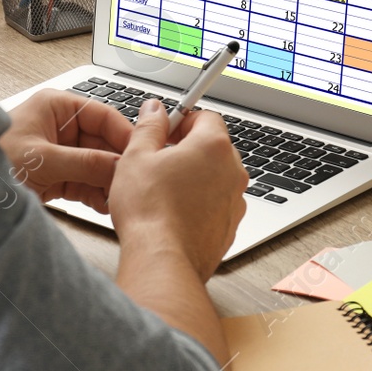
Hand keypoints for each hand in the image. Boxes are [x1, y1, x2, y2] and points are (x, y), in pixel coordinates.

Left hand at [0, 89, 133, 212]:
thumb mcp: (42, 158)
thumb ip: (83, 162)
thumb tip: (118, 165)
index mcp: (56, 107)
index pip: (103, 114)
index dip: (124, 134)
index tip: (141, 153)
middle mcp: (60, 127)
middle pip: (103, 142)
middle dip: (117, 164)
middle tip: (133, 182)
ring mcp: (60, 153)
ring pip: (98, 165)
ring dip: (109, 182)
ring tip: (122, 197)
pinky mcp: (57, 176)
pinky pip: (87, 182)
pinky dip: (97, 194)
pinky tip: (106, 205)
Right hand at [108, 99, 246, 280]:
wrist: (163, 260)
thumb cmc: (150, 211)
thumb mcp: (136, 156)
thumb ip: (149, 126)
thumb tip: (154, 110)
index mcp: (213, 147)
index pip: (206, 116)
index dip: (182, 119)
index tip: (165, 128)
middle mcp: (232, 172)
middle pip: (213, 147)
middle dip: (187, 148)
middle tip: (158, 158)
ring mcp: (235, 202)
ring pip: (215, 177)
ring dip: (194, 177)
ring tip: (162, 189)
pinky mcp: (229, 228)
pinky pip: (216, 205)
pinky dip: (199, 204)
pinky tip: (173, 212)